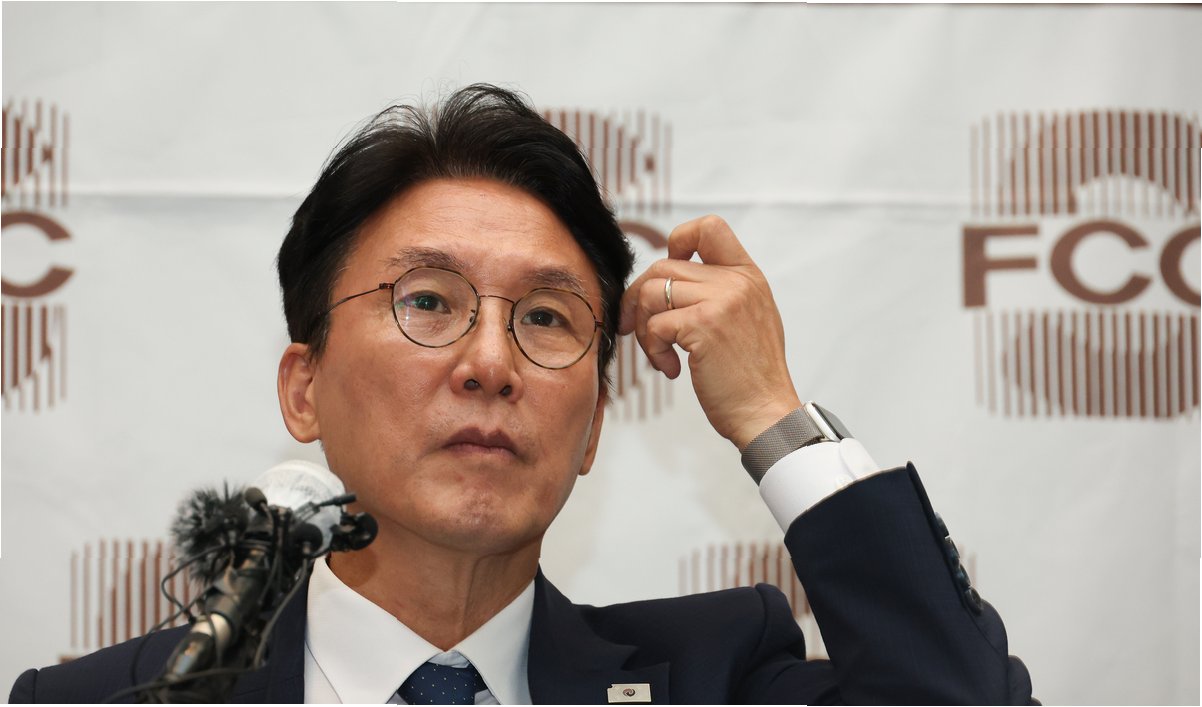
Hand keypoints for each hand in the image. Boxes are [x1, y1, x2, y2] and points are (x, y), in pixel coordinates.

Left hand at [618, 215, 800, 449]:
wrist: (765, 412)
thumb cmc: (750, 375)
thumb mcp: (747, 318)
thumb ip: (719, 292)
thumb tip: (668, 278)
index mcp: (748, 275)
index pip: (709, 227)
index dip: (676, 243)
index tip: (668, 278)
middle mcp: (737, 282)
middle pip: (664, 266)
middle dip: (640, 299)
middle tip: (639, 328)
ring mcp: (721, 301)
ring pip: (653, 293)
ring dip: (645, 328)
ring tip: (660, 354)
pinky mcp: (703, 325)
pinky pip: (656, 325)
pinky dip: (654, 350)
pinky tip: (672, 369)